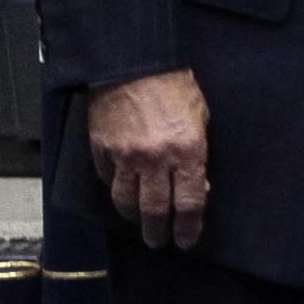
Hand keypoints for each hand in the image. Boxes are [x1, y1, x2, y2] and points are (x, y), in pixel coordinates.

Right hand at [89, 69, 210, 249]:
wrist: (134, 62)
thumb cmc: (175, 86)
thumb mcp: (201, 118)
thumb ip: (198, 153)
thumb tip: (198, 185)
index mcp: (188, 151)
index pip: (189, 203)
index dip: (188, 228)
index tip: (186, 241)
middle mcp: (156, 159)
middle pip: (155, 210)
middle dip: (158, 232)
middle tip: (159, 242)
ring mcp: (126, 156)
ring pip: (126, 201)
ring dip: (134, 218)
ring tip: (140, 224)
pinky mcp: (102, 149)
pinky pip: (109, 180)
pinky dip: (116, 190)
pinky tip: (122, 194)